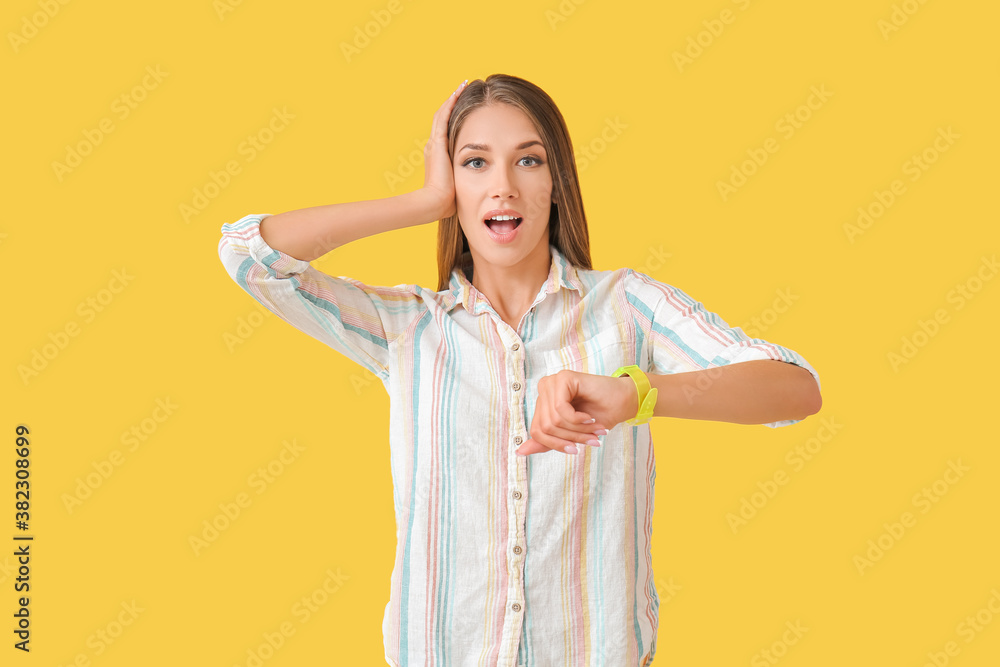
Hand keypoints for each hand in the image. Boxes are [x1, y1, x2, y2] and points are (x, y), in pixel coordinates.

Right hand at [422, 80, 465, 219]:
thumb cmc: (447, 200)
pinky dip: (451, 103)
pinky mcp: (437, 142)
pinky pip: (444, 116)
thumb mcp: (460, 185)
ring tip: (464, 85)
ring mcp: (434, 143)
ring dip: (453, 98)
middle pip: (444, 117)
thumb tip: (484, 184)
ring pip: (443, 113)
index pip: (447, 129)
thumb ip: (467, 180)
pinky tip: (460, 91)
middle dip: (454, 102)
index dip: (456, 116)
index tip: (469, 106)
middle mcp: (434, 145)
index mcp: (438, 155)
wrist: (434, 203)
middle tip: (466, 88)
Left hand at [516, 370, 638, 456]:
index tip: (575, 449)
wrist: (624, 402)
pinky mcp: (563, 378)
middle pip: (545, 427)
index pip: (537, 431)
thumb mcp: (569, 434)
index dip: (556, 444)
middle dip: (570, 438)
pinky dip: (577, 419)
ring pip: (554, 420)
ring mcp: (552, 382)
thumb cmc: (600, 415)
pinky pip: (561, 409)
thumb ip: (546, 441)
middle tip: (591, 439)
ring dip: (577, 430)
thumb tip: (519, 452)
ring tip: (594, 429)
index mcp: (543, 402)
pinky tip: (589, 417)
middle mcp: (544, 389)